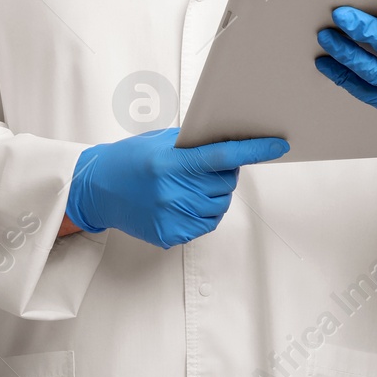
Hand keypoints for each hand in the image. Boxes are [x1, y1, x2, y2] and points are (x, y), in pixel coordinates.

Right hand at [66, 129, 288, 248]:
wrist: (98, 190)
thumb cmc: (130, 160)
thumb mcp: (161, 142)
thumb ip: (195, 144)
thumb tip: (232, 142)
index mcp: (170, 163)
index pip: (222, 156)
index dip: (254, 151)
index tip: (278, 146)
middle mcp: (172, 191)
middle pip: (224, 183)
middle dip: (224, 174)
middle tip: (204, 168)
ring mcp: (172, 216)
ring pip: (220, 205)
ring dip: (215, 195)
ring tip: (191, 186)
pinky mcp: (170, 235)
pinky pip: (207, 224)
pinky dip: (204, 213)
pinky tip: (184, 202)